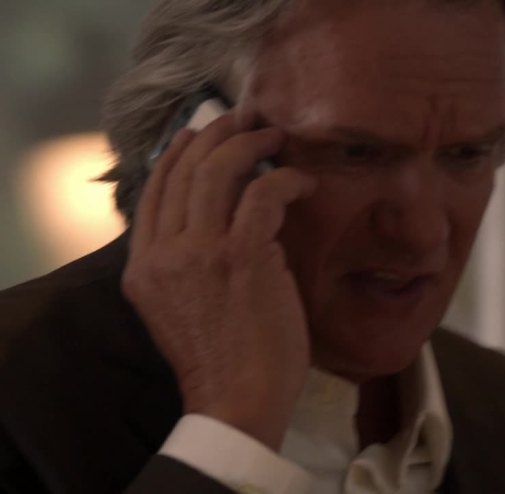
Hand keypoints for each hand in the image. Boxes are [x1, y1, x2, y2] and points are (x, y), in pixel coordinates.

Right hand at [122, 111, 316, 448]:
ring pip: (219, 171)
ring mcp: (199, 251)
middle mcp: (163, 252)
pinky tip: (304, 183)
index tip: (203, 133)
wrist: (236, 402)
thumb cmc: (220, 361)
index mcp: (143, 266)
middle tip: (245, 121)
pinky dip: (287, 179)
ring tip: (276, 137)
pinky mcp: (241, 255)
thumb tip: (225, 217)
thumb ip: (189, 262)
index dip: (180, 153)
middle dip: (216, 135)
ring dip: (250, 144)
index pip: (155, 190)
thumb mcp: (182, 308)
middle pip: (184, 169)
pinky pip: (264, 193)